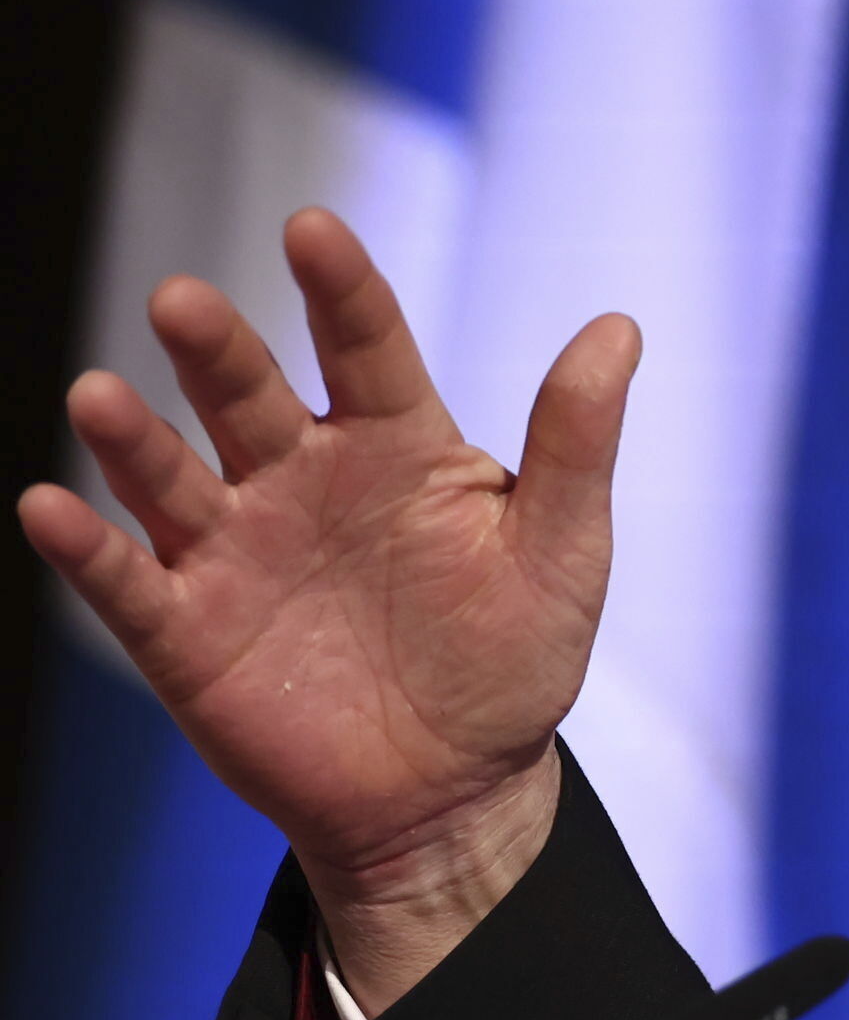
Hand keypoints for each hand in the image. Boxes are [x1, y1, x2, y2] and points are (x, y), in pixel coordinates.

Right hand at [15, 209, 637, 1007]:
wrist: (455, 791)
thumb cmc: (512, 657)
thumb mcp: (563, 547)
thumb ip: (577, 439)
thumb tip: (620, 326)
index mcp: (396, 443)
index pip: (365, 346)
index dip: (339, 288)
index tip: (312, 227)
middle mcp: (301, 478)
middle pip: (249, 396)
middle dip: (215, 349)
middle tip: (183, 301)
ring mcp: (237, 549)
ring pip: (171, 475)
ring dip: (131, 437)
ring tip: (100, 395)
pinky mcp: (186, 629)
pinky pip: (125, 579)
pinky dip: (84, 545)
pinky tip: (47, 506)